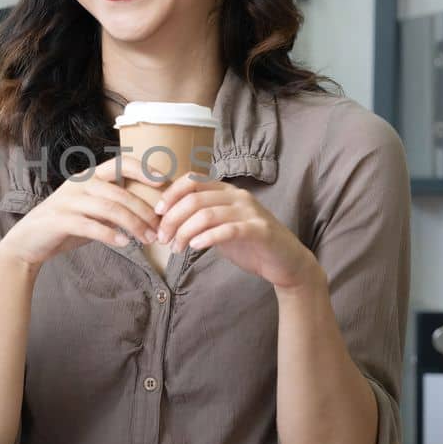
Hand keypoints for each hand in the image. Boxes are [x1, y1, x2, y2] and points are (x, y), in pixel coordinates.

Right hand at [0, 156, 167, 269]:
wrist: (28, 241)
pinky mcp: (59, 220)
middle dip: (144, 212)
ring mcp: (68, 201)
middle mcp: (80, 184)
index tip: (164, 181)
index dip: (143, 169)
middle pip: (120, 193)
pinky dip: (109, 234)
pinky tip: (124, 244)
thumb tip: (151, 213)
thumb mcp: (92, 211)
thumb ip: (115, 207)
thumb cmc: (66, 225)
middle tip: (161, 229)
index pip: (120, 164)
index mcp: (89, 176)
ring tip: (148, 239)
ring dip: (133, 225)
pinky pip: (90, 225)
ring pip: (109, 209)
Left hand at [153, 176, 320, 290]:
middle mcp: (238, 196)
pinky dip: (206, 237)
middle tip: (162, 238)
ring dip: (184, 231)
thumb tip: (165, 220)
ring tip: (175, 248)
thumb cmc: (250, 245)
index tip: (157, 213)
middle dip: (172, 218)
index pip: (192, 180)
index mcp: (227, 191)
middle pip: (194, 199)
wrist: (286, 263)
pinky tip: (194, 246)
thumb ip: (199, 220)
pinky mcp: (260, 230)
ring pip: (207, 214)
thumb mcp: (220, 227)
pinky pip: (227, 230)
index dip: (171, 194)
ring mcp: (250, 212)